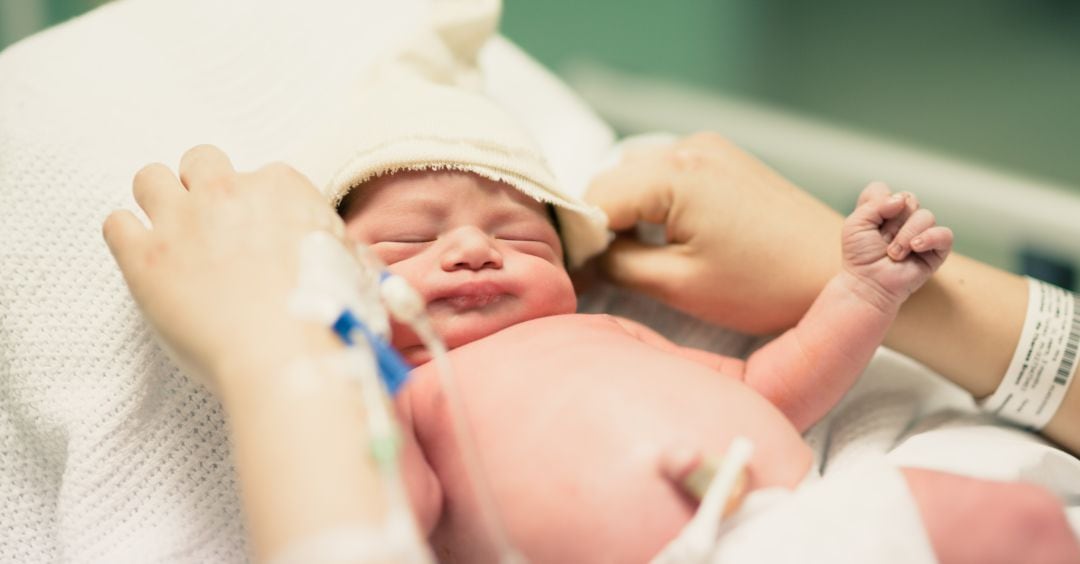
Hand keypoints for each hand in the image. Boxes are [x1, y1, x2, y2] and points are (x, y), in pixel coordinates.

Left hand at [103, 145, 346, 389]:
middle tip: (212, 227)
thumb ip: (340, 247)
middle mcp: (227, 190)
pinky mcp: (144, 257)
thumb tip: (349, 255)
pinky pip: (116, 223)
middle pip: (200, 160)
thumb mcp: (354, 268)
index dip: (258, 206)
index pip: (262, 175)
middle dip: (203, 187)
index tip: (260, 234)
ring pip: (150, 177)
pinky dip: (127, 236)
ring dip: (159, 200)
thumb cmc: (329, 316)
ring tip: (171, 234)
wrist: (287, 355)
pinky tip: (145, 259)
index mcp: (281, 187)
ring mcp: (180, 220)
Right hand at [585, 133, 843, 333]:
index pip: (593, 198)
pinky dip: (653, 204)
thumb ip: (615, 263)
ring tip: (635, 258)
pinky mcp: (723, 160)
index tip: (578, 277)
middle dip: (599, 224)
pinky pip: (666, 175)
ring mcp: (709, 149)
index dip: (578, 240)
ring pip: (636, 176)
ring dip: (625, 213)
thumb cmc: (764, 286)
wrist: (835, 272)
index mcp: (674, 174)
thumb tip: (583, 258)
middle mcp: (688, 148)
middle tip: (602, 272)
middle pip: (611, 181)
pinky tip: (664, 239)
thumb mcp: (677, 284)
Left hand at [842, 182, 952, 310]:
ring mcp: (921, 233)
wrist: (868, 284)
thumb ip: (874, 204)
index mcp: (882, 211)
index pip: (883, 189)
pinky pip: (945, 234)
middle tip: (882, 240)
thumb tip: (901, 200)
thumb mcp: (855, 225)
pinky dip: (930, 237)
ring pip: (925, 216)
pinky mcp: (936, 250)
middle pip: (908, 198)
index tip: (869, 222)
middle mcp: (903, 219)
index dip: (876, 202)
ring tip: (894, 254)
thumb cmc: (859, 257)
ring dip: (906, 235)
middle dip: (893, 220)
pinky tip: (915, 247)